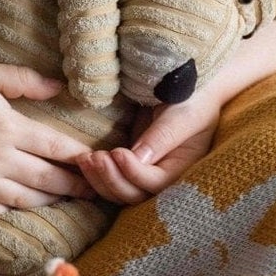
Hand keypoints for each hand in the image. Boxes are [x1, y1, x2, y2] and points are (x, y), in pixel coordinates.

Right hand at [0, 62, 97, 216]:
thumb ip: (26, 80)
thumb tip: (60, 88)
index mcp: (8, 127)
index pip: (56, 147)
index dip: (80, 157)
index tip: (95, 161)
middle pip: (48, 179)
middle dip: (74, 185)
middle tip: (93, 189)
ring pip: (25, 199)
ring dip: (49, 200)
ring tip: (64, 198)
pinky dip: (12, 208)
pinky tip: (22, 202)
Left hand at [78, 87, 222, 204]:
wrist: (184, 81)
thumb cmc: (191, 96)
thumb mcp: (182, 113)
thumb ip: (163, 136)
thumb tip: (139, 160)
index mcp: (185, 168)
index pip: (157, 183)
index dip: (135, 173)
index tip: (118, 152)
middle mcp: (165, 176)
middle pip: (136, 194)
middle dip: (112, 179)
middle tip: (95, 157)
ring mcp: (146, 172)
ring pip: (120, 192)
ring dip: (100, 179)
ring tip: (84, 159)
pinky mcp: (131, 165)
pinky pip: (113, 180)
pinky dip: (97, 175)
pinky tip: (83, 160)